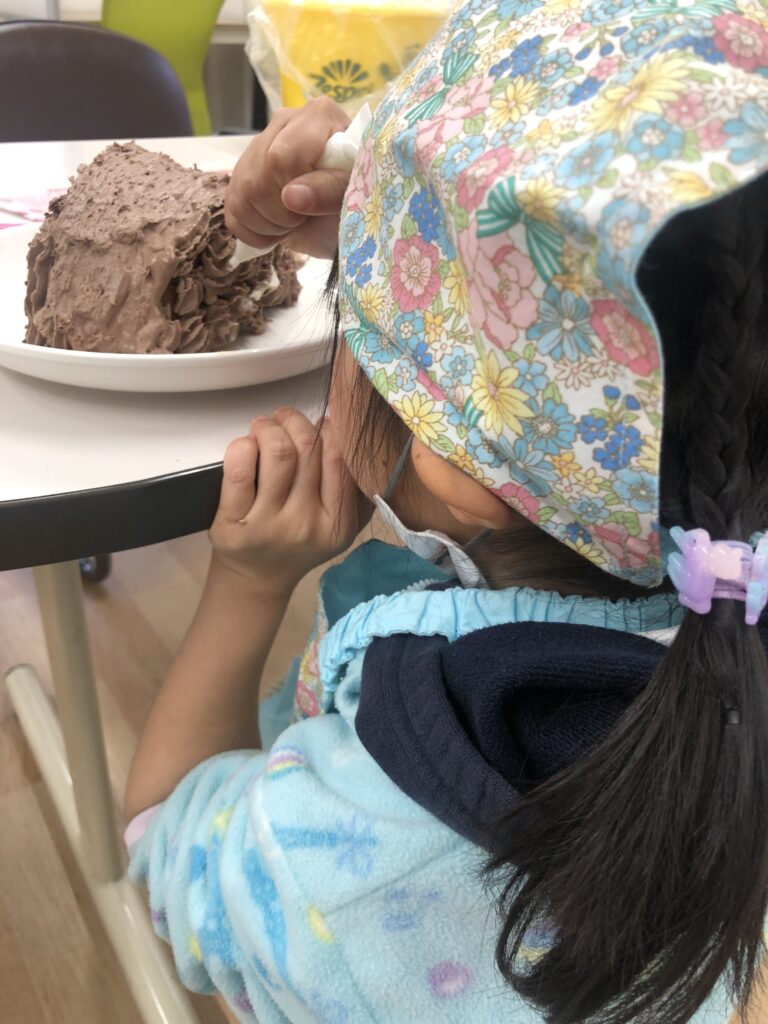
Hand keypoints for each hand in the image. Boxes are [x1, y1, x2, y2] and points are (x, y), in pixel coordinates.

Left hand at [209, 407, 371, 594]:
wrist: (257, 578)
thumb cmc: (299, 542)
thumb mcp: (339, 525)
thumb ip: (356, 490)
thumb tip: (353, 434)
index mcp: (337, 523)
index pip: (340, 458)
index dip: (329, 429)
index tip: (320, 423)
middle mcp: (306, 524)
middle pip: (308, 448)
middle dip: (295, 420)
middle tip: (285, 419)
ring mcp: (268, 524)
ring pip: (277, 452)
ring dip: (269, 426)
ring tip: (265, 426)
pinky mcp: (233, 522)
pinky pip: (239, 469)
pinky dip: (243, 445)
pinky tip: (247, 445)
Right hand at [225, 98, 350, 259]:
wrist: (346, 219)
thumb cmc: (360, 201)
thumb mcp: (358, 196)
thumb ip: (330, 191)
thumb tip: (290, 195)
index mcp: (318, 116)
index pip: (282, 157)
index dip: (293, 191)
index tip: (315, 206)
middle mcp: (284, 121)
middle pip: (256, 177)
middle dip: (282, 213)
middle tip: (307, 217)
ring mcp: (259, 146)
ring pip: (240, 195)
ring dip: (269, 224)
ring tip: (295, 221)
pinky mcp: (242, 173)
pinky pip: (231, 209)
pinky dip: (254, 231)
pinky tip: (277, 226)